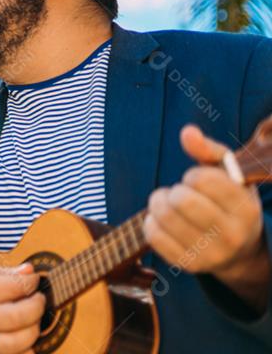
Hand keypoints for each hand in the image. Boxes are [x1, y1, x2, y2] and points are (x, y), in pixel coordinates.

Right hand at [0, 263, 43, 353]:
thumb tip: (29, 271)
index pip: (16, 286)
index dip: (32, 283)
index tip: (34, 282)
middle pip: (25, 314)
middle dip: (39, 305)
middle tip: (38, 300)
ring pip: (25, 339)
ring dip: (35, 328)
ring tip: (31, 319)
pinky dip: (25, 348)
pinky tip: (20, 337)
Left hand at [144, 124, 269, 309]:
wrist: (239, 251)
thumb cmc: (229, 202)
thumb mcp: (229, 175)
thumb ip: (209, 150)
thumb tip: (188, 132)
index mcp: (246, 208)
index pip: (203, 180)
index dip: (192, 175)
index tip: (196, 181)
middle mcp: (232, 234)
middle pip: (181, 200)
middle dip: (173, 190)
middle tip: (178, 193)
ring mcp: (211, 253)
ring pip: (164, 216)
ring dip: (158, 203)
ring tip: (168, 203)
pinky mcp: (189, 264)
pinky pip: (153, 236)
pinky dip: (150, 222)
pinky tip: (162, 220)